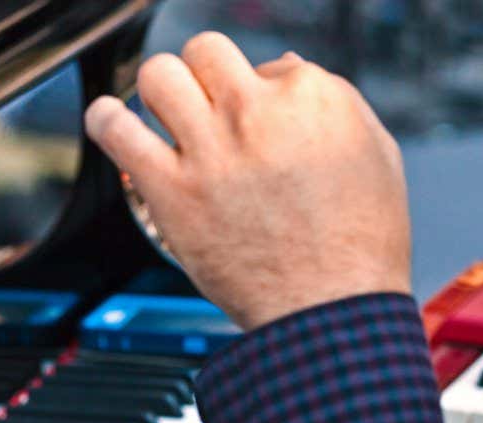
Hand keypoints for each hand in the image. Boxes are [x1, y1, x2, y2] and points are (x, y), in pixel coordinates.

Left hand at [85, 32, 409, 329]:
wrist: (330, 310)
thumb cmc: (358, 246)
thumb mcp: (376, 155)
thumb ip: (334, 103)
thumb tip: (285, 69)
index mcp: (310, 95)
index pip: (263, 65)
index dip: (256, 97)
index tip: (255, 129)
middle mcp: (255, 112)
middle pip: (204, 53)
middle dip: (202, 77)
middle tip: (202, 109)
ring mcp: (209, 148)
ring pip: (158, 75)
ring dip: (156, 91)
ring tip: (159, 114)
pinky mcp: (170, 189)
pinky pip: (117, 130)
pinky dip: (106, 120)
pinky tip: (110, 124)